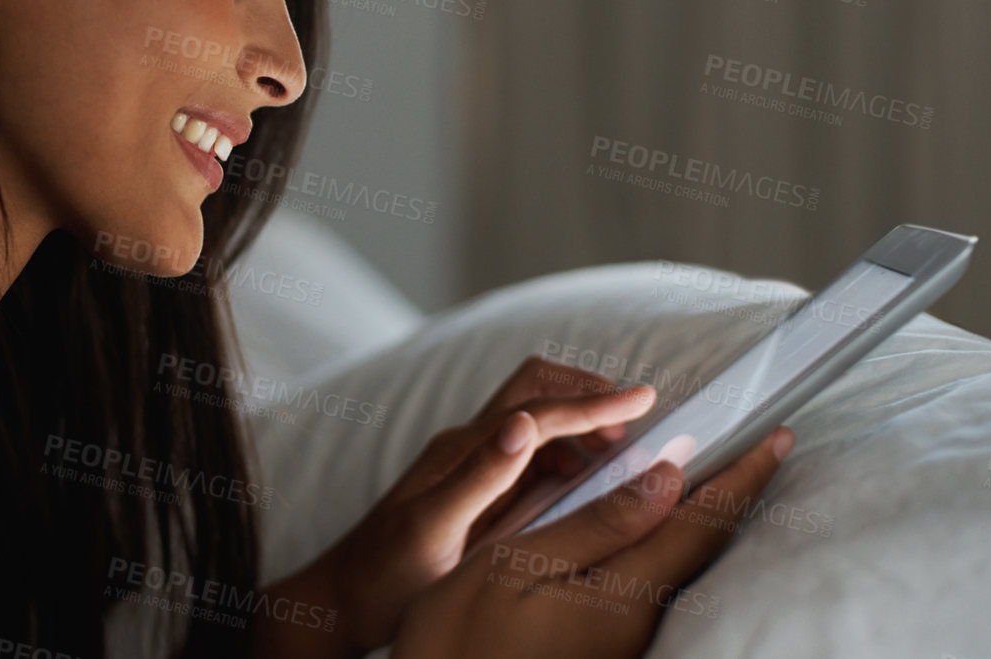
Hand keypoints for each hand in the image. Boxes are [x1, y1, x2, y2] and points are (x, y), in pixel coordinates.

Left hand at [262, 357, 660, 656]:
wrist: (343, 599)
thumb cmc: (385, 575)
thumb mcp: (434, 532)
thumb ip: (478, 478)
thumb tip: (522, 423)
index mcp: (462, 451)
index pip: (538, 409)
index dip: (594, 402)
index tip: (647, 397)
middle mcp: (466, 446)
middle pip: (534, 390)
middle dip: (587, 394)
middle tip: (638, 423)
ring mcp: (469, 464)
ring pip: (534, 419)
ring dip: (579, 424)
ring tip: (622, 453)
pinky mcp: (473, 486)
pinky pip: (527, 452)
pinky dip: (564, 452)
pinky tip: (584, 480)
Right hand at [391, 425, 793, 658]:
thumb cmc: (458, 639)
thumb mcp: (516, 564)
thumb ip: (598, 522)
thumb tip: (668, 477)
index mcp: (624, 597)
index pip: (702, 524)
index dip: (743, 476)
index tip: (779, 435)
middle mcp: (639, 623)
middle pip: (702, 547)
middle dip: (732, 493)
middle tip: (759, 446)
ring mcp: (624, 642)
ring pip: (679, 565)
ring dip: (699, 516)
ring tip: (712, 471)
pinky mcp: (606, 649)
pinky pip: (652, 582)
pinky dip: (666, 542)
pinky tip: (653, 523)